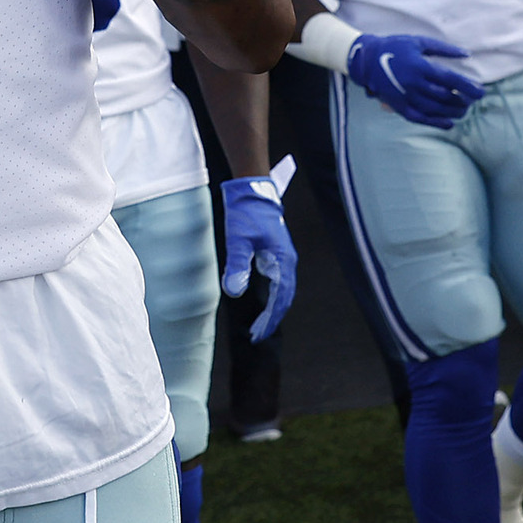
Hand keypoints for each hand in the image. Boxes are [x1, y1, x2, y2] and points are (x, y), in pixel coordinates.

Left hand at [219, 171, 298, 339]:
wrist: (253, 188)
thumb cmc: (246, 213)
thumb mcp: (237, 240)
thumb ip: (237, 266)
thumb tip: (234, 291)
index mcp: (282, 259)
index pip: (280, 297)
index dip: (270, 318)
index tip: (258, 334)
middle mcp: (287, 259)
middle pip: (285, 296)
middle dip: (273, 317)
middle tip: (257, 334)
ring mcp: (284, 255)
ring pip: (284, 289)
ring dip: (274, 307)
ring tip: (260, 324)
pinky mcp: (278, 251)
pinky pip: (280, 280)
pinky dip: (274, 295)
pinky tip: (264, 300)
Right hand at [345, 31, 484, 126]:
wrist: (367, 60)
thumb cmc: (395, 47)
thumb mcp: (419, 41)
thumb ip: (444, 49)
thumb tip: (466, 54)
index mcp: (421, 66)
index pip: (451, 80)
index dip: (468, 87)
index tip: (481, 91)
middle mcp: (414, 84)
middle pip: (446, 97)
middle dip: (463, 100)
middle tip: (472, 99)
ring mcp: (406, 97)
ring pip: (436, 110)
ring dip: (453, 112)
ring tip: (463, 109)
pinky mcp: (400, 106)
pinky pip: (421, 118)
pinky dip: (436, 123)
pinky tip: (449, 124)